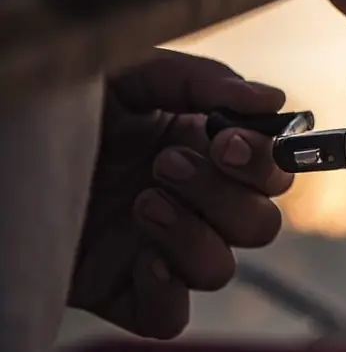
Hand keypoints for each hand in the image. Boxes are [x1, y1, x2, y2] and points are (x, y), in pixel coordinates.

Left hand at [68, 49, 293, 338]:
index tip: (228, 142)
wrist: (3, 150)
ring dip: (192, 236)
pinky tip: (141, 260)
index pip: (271, 170)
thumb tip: (273, 100)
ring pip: (220, 268)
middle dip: (223, 194)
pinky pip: (170, 315)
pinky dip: (167, 293)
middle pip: (259, 223)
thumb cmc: (62, 107)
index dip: (264, 162)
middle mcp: (189, 201)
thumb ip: (203, 80)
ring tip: (141, 202)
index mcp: (200, 148)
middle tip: (166, 164)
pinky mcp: (120, 291)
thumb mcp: (132, 74)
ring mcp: (157, 248)